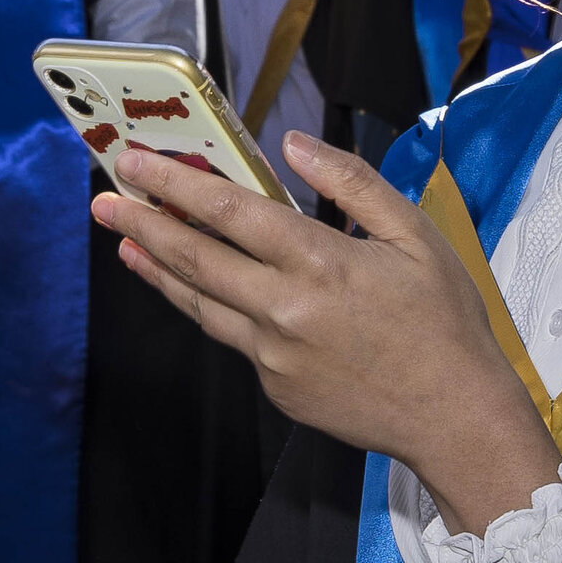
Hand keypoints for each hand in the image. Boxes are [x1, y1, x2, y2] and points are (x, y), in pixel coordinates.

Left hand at [93, 131, 559, 534]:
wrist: (456, 417)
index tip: (136, 162)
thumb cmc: (445, 322)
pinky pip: (236, 340)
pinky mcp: (277, 389)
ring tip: (128, 244)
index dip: (175, 183)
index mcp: (320, 263)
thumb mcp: (416, 235)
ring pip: (201, 304)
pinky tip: (201, 291)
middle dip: (143, 224)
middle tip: (105, 200)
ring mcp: (274, 356)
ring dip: (159, 270)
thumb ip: (351, 184)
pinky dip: (213, 310)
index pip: (229, 211)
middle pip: (195, 258)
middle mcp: (285, 310)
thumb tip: (294, 144)